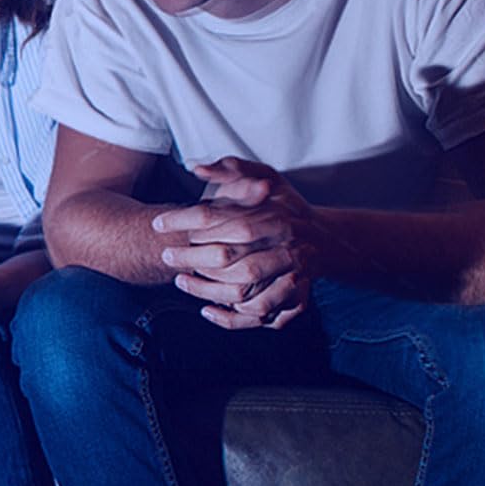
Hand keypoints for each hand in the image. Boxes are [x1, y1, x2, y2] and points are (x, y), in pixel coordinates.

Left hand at [152, 157, 319, 330]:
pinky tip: (206, 310)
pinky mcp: (294, 298)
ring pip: (243, 289)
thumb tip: (196, 167)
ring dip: (207, 289)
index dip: (184, 220)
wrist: (326, 239)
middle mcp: (283, 246)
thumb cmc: (286, 204)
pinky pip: (260, 314)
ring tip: (180, 281)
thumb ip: (231, 169)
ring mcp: (292, 275)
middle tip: (166, 255)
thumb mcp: (265, 176)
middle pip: (228, 255)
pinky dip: (231, 318)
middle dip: (191, 257)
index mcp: (271, 215)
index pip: (218, 217)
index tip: (158, 223)